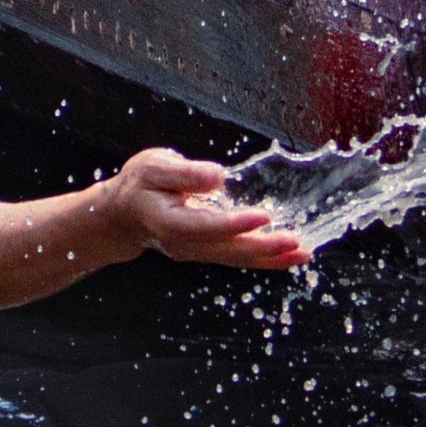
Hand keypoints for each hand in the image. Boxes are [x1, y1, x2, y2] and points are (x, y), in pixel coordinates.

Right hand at [99, 150, 307, 270]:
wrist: (123, 215)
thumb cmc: (139, 184)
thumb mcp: (155, 167)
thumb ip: (186, 173)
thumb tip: (218, 177)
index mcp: (170, 223)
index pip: (208, 226)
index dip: (236, 224)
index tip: (263, 217)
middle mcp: (186, 245)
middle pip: (229, 250)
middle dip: (265, 248)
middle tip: (296, 242)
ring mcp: (198, 252)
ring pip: (237, 258)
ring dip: (271, 257)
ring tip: (302, 253)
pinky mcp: (208, 251)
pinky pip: (237, 256)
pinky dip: (263, 257)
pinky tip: (286, 253)